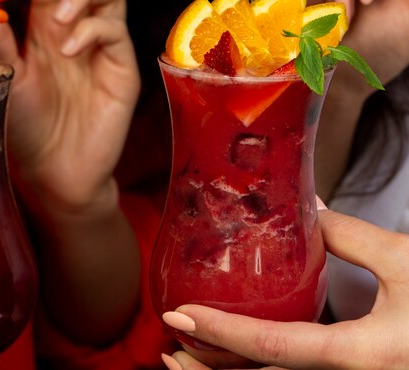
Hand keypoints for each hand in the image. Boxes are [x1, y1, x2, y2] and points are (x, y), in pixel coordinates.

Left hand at [0, 0, 141, 344]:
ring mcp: (103, 45)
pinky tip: (71, 47)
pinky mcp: (121, 67)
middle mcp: (77, 26)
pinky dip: (93, 29)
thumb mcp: (1, 81)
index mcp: (45, 23)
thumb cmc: (25, 127)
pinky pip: (115, 31)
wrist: (54, 173)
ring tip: (58, 18)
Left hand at [161, 208, 408, 369]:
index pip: (276, 346)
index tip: (178, 320)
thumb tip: (304, 201)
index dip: (222, 334)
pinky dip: (264, 366)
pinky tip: (246, 353)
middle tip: (170, 349)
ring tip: (191, 356)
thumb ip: (349, 236)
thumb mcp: (405, 263)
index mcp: (364, 356)